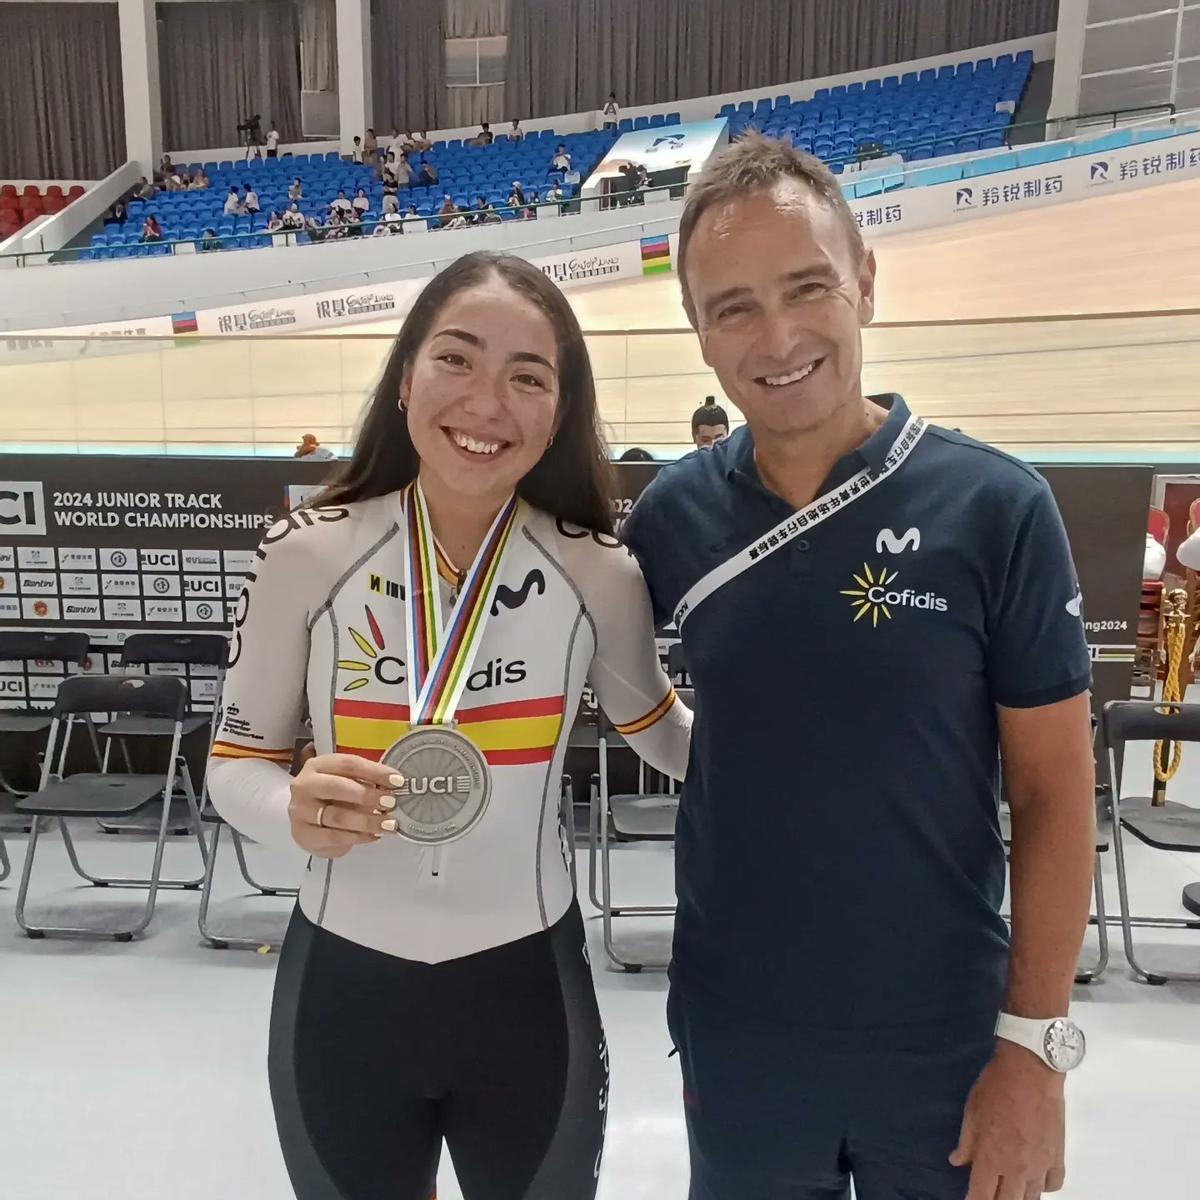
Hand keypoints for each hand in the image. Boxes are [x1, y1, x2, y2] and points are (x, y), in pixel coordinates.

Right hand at [288, 752, 403, 858]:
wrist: (306, 817)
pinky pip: (334, 838)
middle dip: (368, 796)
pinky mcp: (303, 835)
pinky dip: (358, 837)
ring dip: (367, 821)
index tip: (397, 781)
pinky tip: (373, 836)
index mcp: (318, 766)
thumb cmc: (332, 795)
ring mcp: (300, 812)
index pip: (348, 764)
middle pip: (338, 788)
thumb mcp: (347, 781)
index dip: (375, 772)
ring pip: (337, 817)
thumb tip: (395, 787)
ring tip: (388, 824)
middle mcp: (304, 786)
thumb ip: (366, 781)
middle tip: (391, 803)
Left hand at [950, 1040, 1065, 1198]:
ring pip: (1032, 1198)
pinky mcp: (1058, 1156)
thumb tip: (957, 1161)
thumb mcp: (972, 1112)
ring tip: (1010, 1189)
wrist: (1031, 1070)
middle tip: (990, 1193)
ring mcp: (1040, 1165)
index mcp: (991, 1158)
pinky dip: (1043, 1187)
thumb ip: (966, 1142)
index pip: (981, 1196)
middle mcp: (1017, 1168)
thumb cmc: (996, 1087)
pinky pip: (1053, 1184)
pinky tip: (1034, 1179)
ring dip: (1019, 1196)